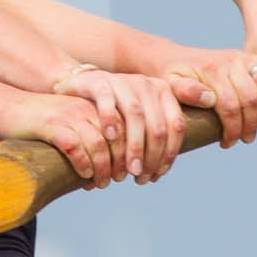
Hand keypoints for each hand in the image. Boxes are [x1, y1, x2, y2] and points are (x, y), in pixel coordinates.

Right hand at [0, 92, 118, 186]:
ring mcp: (67, 116)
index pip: (122, 127)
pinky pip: (74, 146)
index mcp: (91, 105)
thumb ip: (87, 135)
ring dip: (104, 167)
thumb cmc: (36, 121)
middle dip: (120, 161)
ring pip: (97, 144)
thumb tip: (105, 166)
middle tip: (119, 179)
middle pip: (114, 137)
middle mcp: (83, 108)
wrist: (4, 106)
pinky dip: (82, 163)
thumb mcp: (68, 122)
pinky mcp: (50, 126)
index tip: (129, 168)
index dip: (129, 150)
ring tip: (102, 182)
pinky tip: (84, 175)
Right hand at [60, 67, 186, 182]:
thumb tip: (161, 171)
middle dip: (151, 155)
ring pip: (135, 114)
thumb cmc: (113, 110)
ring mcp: (122, 80)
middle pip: (157, 123)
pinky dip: (110, 119)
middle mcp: (145, 84)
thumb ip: (154, 135)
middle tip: (140, 176)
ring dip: (134, 145)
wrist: (80, 87)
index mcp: (162, 92)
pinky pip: (106, 99)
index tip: (157, 174)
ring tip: (128, 169)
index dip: (169, 153)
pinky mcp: (98, 81)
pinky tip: (109, 138)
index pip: (176, 124)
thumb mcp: (139, 118)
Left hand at [157, 45, 256, 148]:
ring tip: (254, 130)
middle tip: (243, 140)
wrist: (170, 57)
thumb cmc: (168, 76)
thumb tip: (209, 99)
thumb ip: (184, 91)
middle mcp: (230, 61)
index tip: (227, 143)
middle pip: (252, 99)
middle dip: (250, 125)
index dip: (232, 130)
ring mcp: (241, 58)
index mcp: (211, 70)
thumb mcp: (169, 84)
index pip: (230, 106)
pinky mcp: (249, 59)